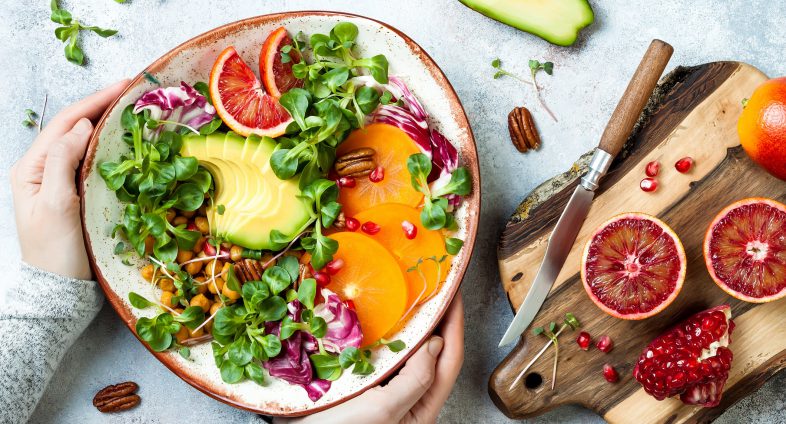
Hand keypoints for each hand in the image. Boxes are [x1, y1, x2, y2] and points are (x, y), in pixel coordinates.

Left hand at [11, 80, 129, 279]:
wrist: (60, 289)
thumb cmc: (55, 253)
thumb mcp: (56, 206)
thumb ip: (62, 162)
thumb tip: (81, 127)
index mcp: (31, 167)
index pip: (65, 123)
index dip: (94, 101)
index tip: (123, 85)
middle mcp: (44, 169)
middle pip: (75, 127)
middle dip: (103, 105)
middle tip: (134, 91)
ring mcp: (61, 180)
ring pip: (85, 142)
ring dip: (109, 123)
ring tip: (134, 109)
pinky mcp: (78, 193)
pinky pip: (94, 160)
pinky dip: (112, 146)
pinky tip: (128, 141)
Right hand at [280, 293, 463, 423]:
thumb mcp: (383, 409)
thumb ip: (416, 379)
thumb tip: (436, 343)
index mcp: (423, 410)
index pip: (450, 359)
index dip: (454, 324)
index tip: (453, 294)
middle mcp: (411, 402)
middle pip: (435, 356)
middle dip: (438, 322)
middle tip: (435, 289)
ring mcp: (389, 395)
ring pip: (412, 356)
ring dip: (415, 327)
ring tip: (414, 299)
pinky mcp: (369, 389)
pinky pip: (388, 359)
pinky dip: (391, 337)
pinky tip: (384, 322)